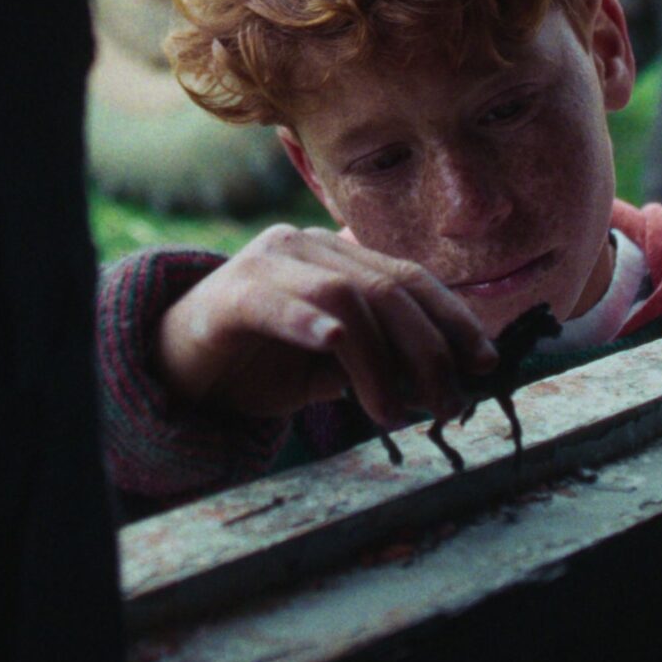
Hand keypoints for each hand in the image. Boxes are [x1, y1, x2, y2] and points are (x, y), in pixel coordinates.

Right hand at [153, 224, 498, 427]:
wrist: (176, 368)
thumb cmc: (262, 364)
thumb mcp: (335, 365)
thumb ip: (383, 360)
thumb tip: (452, 379)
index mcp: (336, 257)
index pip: (409, 276)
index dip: (453, 317)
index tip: (485, 362)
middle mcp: (306, 248)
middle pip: (386, 287)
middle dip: (428, 349)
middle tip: (447, 404)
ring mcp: (266, 263)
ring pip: (344, 297)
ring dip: (378, 360)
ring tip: (392, 413)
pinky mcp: (229, 293)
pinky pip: (278, 302)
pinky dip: (310, 322)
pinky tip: (333, 348)